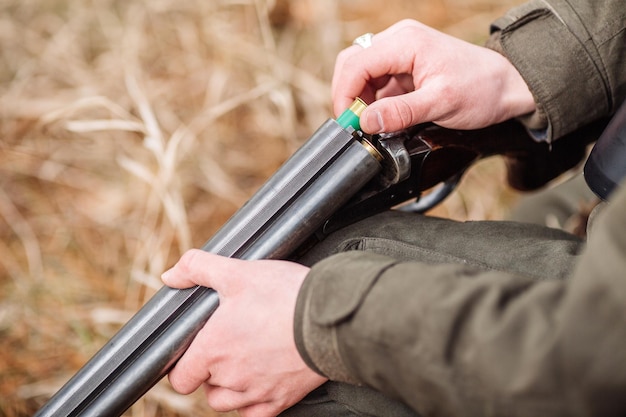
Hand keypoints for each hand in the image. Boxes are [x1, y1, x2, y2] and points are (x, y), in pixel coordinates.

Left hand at [161, 250, 326, 416]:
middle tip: (229, 345)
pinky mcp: (281, 400)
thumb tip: (170, 275)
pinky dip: (253, 403)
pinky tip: (261, 382)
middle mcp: (231, 377)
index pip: (180, 377)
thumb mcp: (239, 272)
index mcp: (214, 348)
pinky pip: (255, 414)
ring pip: (227, 404)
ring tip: (244, 363)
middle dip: (211, 370)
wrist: (330, 318)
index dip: (184, 364)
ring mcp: (257, 392)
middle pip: (206, 388)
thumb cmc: (285, 295)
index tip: (197, 350)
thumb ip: (198, 268)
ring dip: (229, 389)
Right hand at [332, 19, 535, 133]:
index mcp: (406, 42)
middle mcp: (399, 40)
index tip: (348, 123)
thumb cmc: (481, 89)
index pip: (356, 63)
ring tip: (372, 123)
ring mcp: (400, 51)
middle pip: (352, 63)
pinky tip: (384, 117)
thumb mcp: (440, 104)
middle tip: (355, 125)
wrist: (506, 85)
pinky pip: (376, 81)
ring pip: (361, 73)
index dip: (344, 95)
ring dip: (360, 100)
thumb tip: (366, 122)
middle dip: (348, 95)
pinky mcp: (403, 65)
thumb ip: (401, 113)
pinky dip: (373, 101)